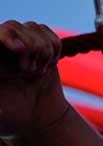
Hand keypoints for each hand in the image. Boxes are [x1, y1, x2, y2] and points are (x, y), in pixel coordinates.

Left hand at [0, 20, 70, 138]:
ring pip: (32, 27)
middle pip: (11, 26)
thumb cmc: (10, 118)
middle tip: (30, 71)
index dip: (5, 36)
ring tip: (36, 72)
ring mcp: (18, 44)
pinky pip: (47, 32)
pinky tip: (48, 65)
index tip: (17, 49)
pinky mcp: (38, 44)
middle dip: (28, 47)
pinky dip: (53, 48)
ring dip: (42, 51)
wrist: (38, 119)